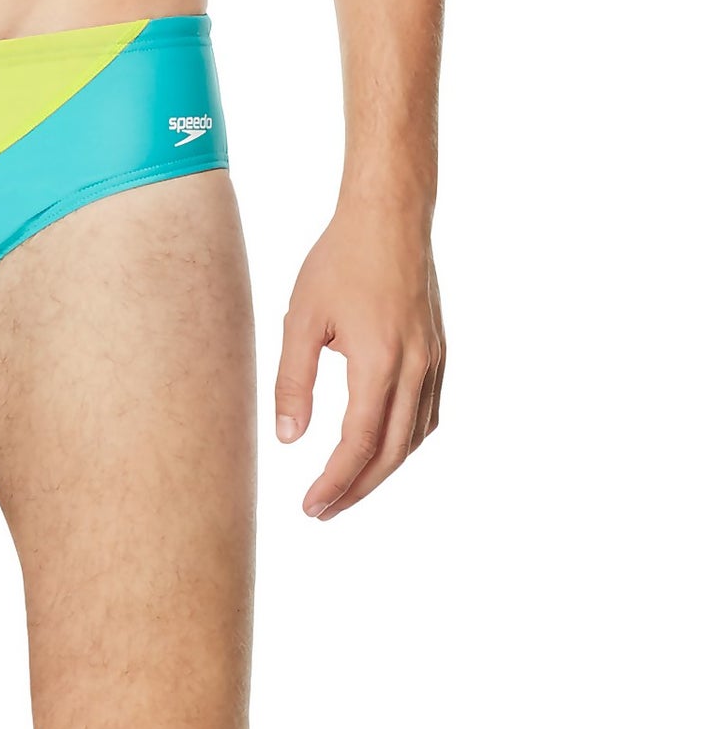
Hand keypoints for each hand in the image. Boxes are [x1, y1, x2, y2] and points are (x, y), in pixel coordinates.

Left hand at [274, 208, 444, 520]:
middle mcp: (416, 367)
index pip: (358, 443)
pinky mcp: (439, 351)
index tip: (310, 507)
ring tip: (345, 487)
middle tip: (322, 511)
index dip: (335, 482)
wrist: (391, 216)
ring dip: (382, 469)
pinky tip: (380, 447)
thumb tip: (289, 439)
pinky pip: (427, 413)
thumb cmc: (339, 261)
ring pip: (414, 437)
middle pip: (391, 452)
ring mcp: (434, 360)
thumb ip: (294, 381)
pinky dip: (404, 441)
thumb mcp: (301, 320)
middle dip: (357, 489)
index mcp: (379, 361)